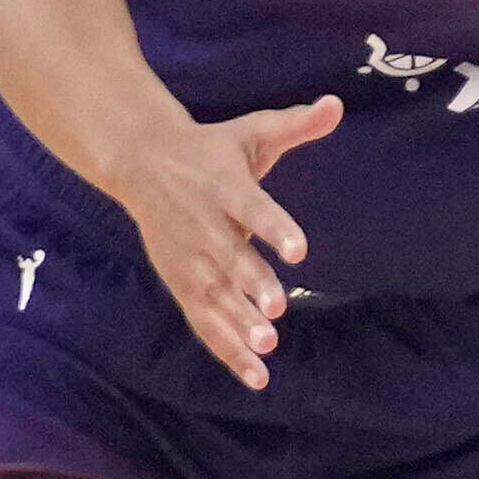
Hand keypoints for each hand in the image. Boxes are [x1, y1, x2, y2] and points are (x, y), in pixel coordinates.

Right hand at [109, 96, 339, 388]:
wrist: (141, 164)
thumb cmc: (210, 150)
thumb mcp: (252, 130)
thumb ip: (296, 124)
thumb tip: (337, 103)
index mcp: (225, 189)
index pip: (254, 209)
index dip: (276, 229)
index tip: (300, 249)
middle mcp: (205, 228)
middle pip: (230, 262)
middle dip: (252, 289)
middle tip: (277, 314)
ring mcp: (189, 261)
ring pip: (214, 299)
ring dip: (237, 326)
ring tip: (267, 350)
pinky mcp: (181, 284)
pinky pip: (203, 322)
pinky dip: (226, 349)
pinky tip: (256, 376)